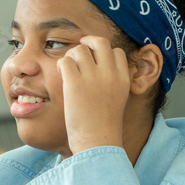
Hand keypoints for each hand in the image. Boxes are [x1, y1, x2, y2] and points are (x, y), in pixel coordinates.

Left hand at [57, 35, 131, 154]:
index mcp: (123, 78)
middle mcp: (110, 74)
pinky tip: (61, 75)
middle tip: (79, 49)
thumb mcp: (117, 102)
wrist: (97, 142)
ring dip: (71, 56)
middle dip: (88, 42)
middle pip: (100, 42)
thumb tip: (100, 75)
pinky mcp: (74, 83)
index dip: (104, 54)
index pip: (117, 52)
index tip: (95, 61)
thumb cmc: (104, 128)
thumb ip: (112, 85)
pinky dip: (61, 65)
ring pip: (79, 49)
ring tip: (68, 69)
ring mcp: (92, 77)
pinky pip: (64, 61)